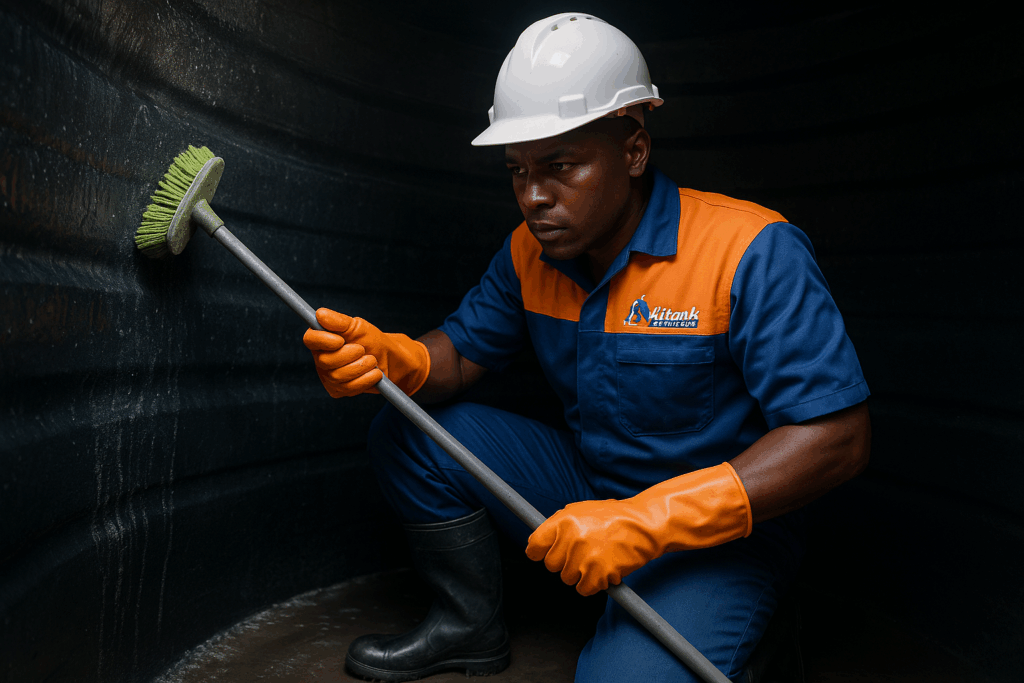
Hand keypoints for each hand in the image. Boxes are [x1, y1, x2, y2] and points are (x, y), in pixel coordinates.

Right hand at [302, 308, 429, 397]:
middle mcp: (320, 358)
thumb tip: (320, 314)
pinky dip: (366, 379)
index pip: (310, 339)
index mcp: (322, 339)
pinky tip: (374, 373)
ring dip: (361, 366)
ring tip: (372, 360)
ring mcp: (328, 376)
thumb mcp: (357, 326)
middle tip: (363, 349)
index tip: (341, 340)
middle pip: (324, 361)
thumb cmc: (371, 340)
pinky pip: (349, 388)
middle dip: (350, 355)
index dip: (323, 340)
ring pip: (338, 376)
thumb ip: (339, 321)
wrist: (389, 360)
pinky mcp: (338, 390)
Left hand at [526, 462, 751, 595]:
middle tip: (582, 553)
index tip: (545, 554)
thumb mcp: (582, 510)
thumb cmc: (614, 517)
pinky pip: (584, 589)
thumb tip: (537, 542)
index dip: (539, 552)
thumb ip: (558, 524)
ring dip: (580, 573)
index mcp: (563, 520)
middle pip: (551, 566)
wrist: (645, 525)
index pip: (534, 546)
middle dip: (564, 562)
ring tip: (597, 557)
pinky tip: (604, 569)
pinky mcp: (599, 574)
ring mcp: (584, 557)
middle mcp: (571, 538)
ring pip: (567, 579)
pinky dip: (593, 584)